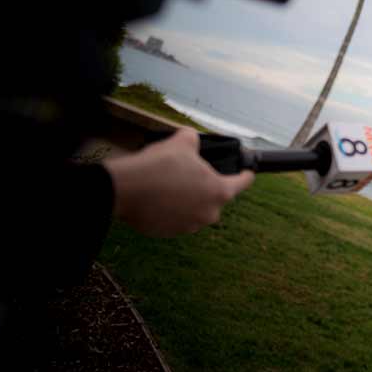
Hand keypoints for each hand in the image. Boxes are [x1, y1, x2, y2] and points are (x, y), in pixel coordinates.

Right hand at [104, 128, 253, 236]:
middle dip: (206, 186)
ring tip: (170, 184)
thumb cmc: (159, 166)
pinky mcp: (168, 233)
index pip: (242, 183)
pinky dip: (171, 210)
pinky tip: (158, 197)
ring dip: (188, 199)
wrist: (125, 189)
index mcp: (219, 192)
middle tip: (190, 173)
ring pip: (194, 210)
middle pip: (215, 198)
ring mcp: (188, 226)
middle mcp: (208, 214)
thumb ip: (193, 139)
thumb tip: (190, 138)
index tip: (247, 172)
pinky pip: (175, 219)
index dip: (245, 175)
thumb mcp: (182, 142)